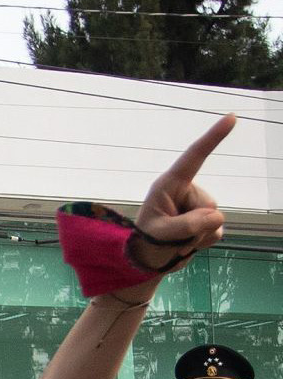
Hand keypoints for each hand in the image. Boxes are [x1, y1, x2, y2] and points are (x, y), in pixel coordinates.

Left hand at [129, 114, 233, 274]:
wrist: (148, 260)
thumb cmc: (146, 242)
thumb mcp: (160, 235)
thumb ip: (186, 226)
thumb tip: (215, 217)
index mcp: (169, 184)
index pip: (194, 157)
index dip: (213, 137)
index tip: (231, 117)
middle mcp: (186, 191)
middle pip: (208, 205)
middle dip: (194, 225)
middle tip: (170, 236)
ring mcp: (197, 205)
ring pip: (215, 220)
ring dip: (197, 236)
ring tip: (175, 240)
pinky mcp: (206, 219)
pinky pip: (217, 231)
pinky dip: (203, 242)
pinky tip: (186, 244)